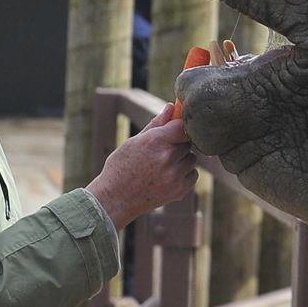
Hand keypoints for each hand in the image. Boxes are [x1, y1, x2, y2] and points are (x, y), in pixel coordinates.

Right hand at [88, 103, 197, 228]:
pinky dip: (184, 175)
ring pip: (192, 158)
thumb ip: (156, 124)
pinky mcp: (180, 190)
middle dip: (179, 144)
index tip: (174, 131)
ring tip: (162, 166)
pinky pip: (192, 174)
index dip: (179, 127)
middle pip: (188, 142)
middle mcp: (167, 157)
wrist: (115, 199)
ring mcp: (174, 175)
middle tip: (162, 152)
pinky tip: (167, 177)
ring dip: (182, 160)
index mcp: (155, 140)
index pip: (182, 126)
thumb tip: (171, 107)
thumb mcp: (134, 141)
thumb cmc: (121, 167)